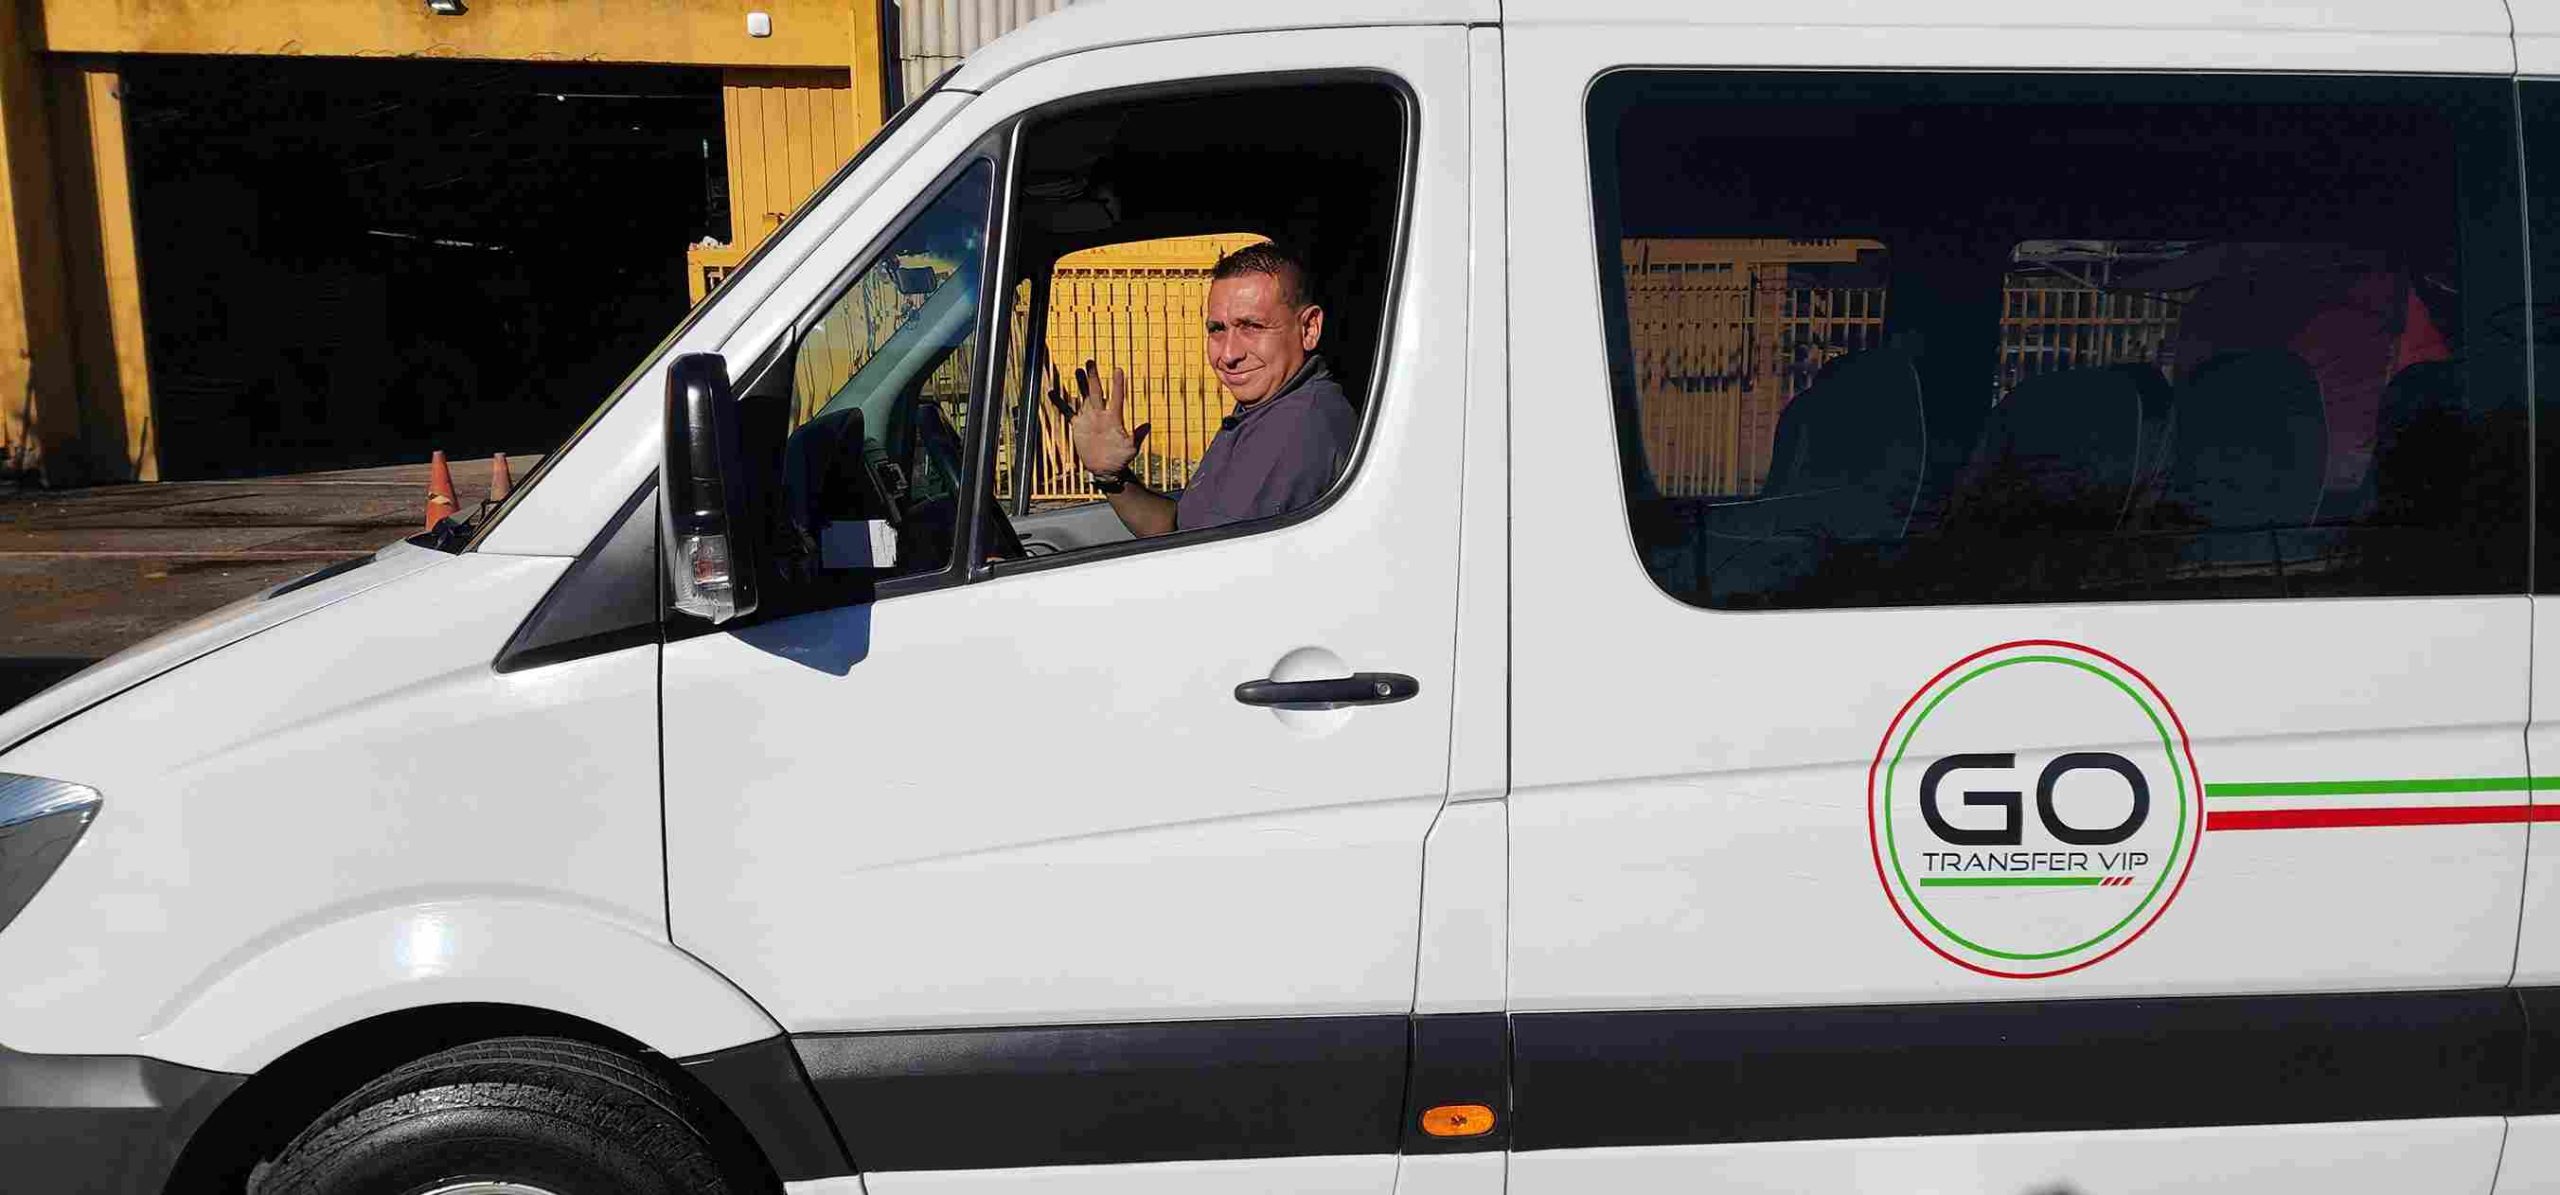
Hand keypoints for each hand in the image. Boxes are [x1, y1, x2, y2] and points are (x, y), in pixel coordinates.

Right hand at [1056, 359, 1148, 477]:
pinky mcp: (1078, 426)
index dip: (1117, 384)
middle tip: (1090, 362)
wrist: (1107, 468)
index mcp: (1114, 418)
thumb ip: (1138, 436)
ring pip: (1083, 397)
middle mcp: (1101, 415)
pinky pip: (1068, 412)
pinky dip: (1060, 403)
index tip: (1118, 370)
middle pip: (1096, 392)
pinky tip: (1053, 393)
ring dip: (1080, 385)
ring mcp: (1089, 419)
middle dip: (1093, 377)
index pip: (1116, 397)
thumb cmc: (1121, 458)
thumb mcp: (1131, 448)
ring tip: (1077, 370)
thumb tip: (1148, 425)